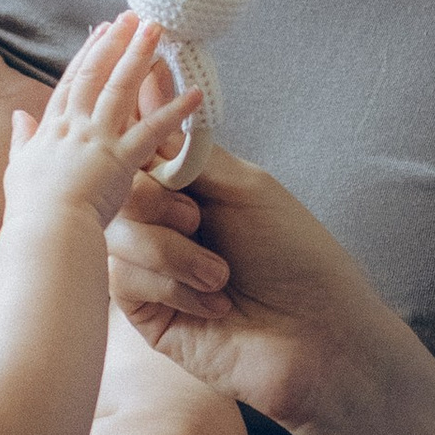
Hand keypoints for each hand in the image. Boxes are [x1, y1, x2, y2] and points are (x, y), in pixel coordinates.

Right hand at [1, 18, 199, 232]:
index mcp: (52, 129)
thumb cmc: (30, 212)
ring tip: (158, 31)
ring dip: (139, 56)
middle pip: (97, 74)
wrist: (43, 233)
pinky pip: (152, 130)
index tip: (103, 31)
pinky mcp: (120, 159)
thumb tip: (18, 116)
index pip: (73, 82)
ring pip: (121, 89)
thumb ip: (22, 140)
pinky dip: (174, 110)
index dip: (89, 54)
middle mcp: (74, 126)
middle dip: (116, 41)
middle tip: (135, 16)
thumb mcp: (17, 169)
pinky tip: (194, 93)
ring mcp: (97, 139)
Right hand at [105, 145, 396, 434]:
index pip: (140, 148)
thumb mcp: (247, 188)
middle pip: (114, 188)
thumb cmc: (299, 259)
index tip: (132, 120)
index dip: (132, 132)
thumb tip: (145, 98)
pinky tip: (215, 306)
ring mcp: (151, 268)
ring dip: (171, 251)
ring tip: (221, 275)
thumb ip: (187, 152)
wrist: (320, 337)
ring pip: (114, 234)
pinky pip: (124, 280)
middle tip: (197, 218)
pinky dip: (172, 286)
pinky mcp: (145, 313)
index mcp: (189, 187)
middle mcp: (164, 223)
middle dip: (153, 200)